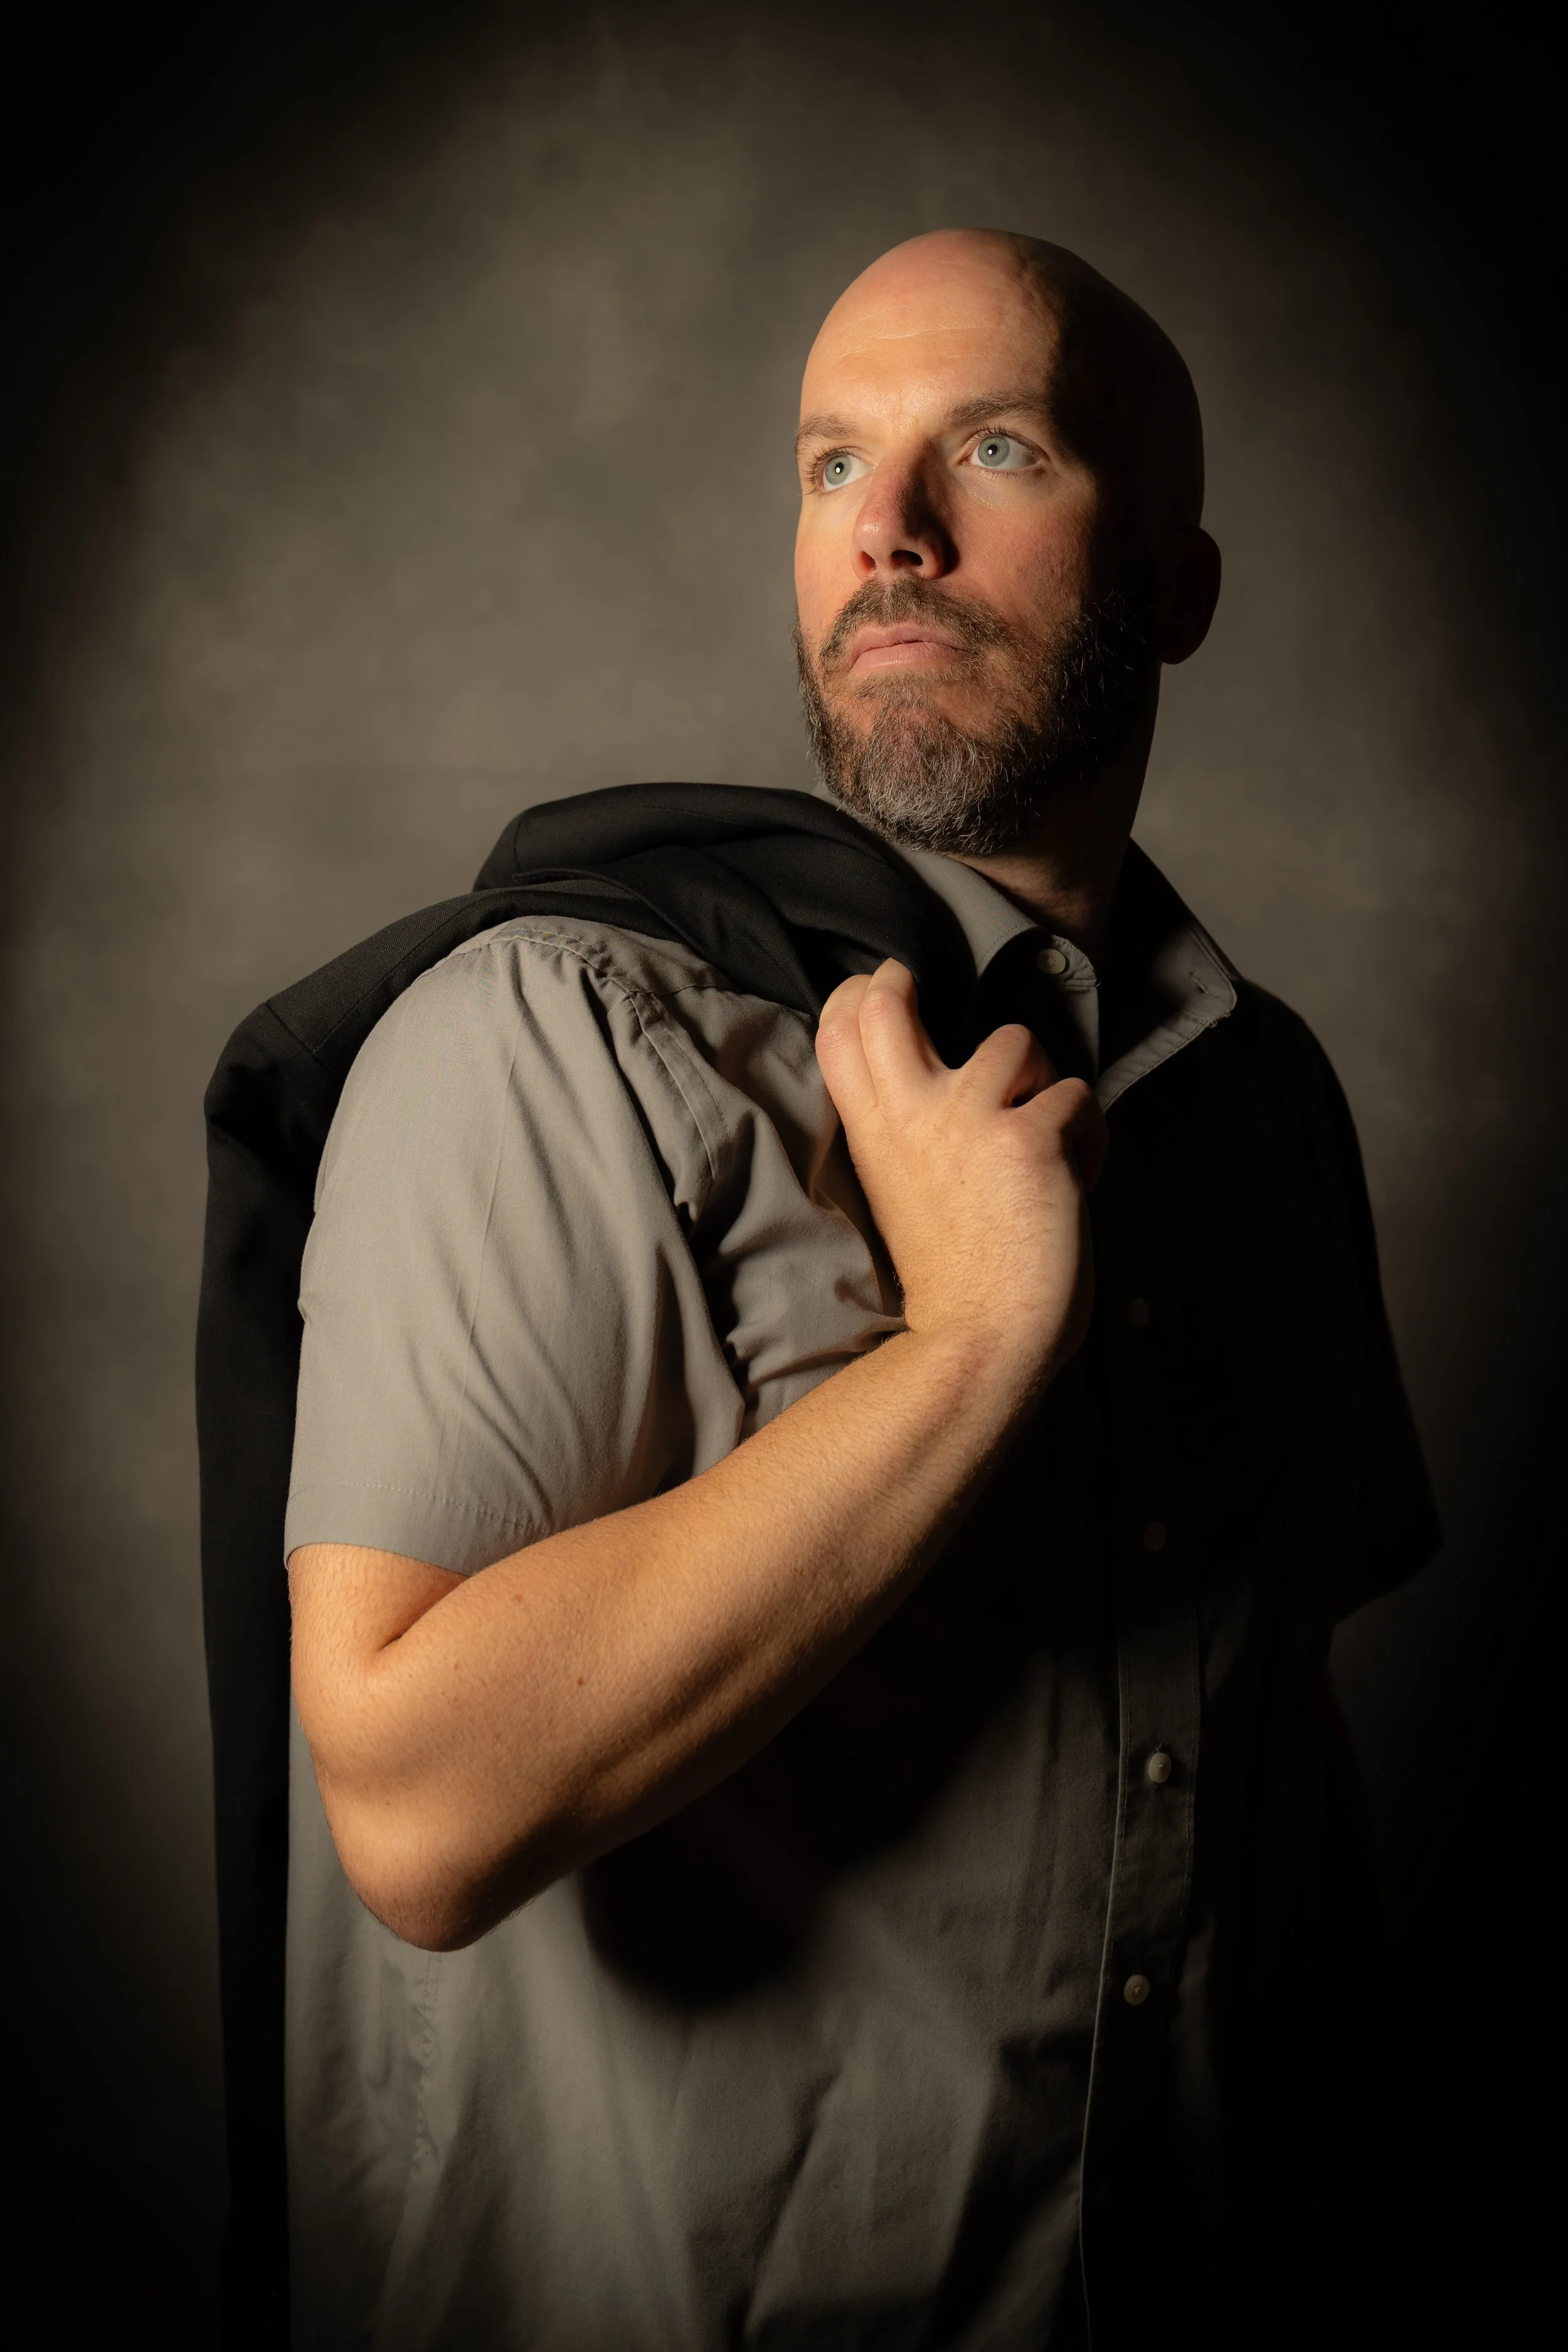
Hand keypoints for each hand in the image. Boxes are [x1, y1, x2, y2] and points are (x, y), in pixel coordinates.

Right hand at [816, 959, 1106, 1386]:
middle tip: (935, 1001)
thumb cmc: (952, 1276)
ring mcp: (970, 1118)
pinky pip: (1078, 1098)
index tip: (885, 988)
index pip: (839, 1033)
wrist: (980, 1340)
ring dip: (1042, 1078)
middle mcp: (911, 1114)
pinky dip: (1088, 1138)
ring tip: (1042, 1135)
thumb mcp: (901, 1190)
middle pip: (885, 1005)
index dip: (859, 993)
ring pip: (1016, 1040)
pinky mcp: (1032, 1138)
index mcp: (874, 1135)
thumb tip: (948, 1081)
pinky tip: (1076, 1183)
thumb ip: (908, 1131)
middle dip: (909, 984)